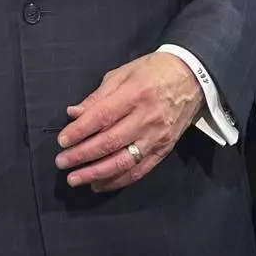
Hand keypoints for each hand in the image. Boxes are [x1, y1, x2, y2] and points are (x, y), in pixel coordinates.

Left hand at [56, 52, 203, 191]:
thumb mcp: (123, 73)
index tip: (61, 141)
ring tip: (76, 178)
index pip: (102, 117)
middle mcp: (147, 118)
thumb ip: (98, 96)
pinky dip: (118, 180)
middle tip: (62, 162)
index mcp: (135, 94)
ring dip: (97, 173)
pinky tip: (99, 184)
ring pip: (124, 161)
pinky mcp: (165, 150)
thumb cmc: (153, 71)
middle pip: (110, 142)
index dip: (80, 131)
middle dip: (82, 155)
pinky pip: (140, 170)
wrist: (193, 78)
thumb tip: (74, 114)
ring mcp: (157, 137)